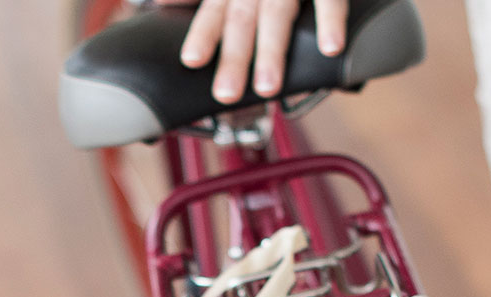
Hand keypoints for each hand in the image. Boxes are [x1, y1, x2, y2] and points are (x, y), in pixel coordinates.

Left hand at [159, 0, 348, 103]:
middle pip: (242, 18)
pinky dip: (330, 20)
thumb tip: (161, 2)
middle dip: (234, 56)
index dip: (204, 34)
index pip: (214, 10)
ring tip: (267, 87)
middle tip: (226, 94)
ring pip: (277, 13)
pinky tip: (330, 48)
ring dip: (271, 50)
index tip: (191, 61)